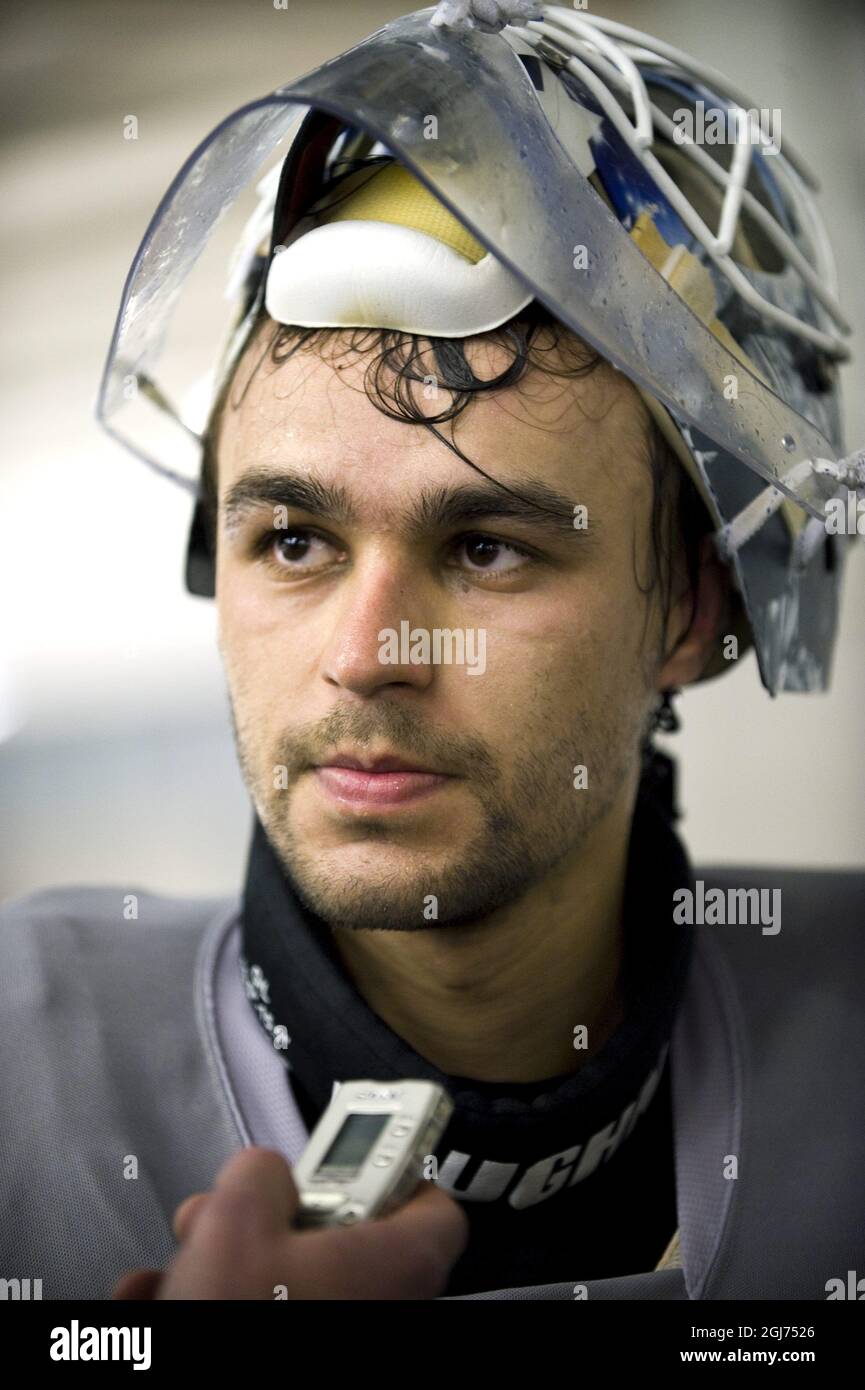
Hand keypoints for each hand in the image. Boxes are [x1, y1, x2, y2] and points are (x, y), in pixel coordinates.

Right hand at [112, 1146, 468, 1299]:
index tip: (355, 1148)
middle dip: (266, 1216)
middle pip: (336, 1235)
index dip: (396, 1169)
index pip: (434, 1207)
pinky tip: (161, 1296)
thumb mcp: (239, 1218)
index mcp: (396, 1264)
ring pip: (282, 1277)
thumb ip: (262, 1172)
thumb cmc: (239, 1320)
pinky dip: (211, 1298)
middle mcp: (377, 1305)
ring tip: (176, 1265)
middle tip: (226, 1213)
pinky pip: (257, 1310)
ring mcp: (333, 1331)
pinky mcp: (291, 1359)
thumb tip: (262, 1172)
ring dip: (222, 1260)